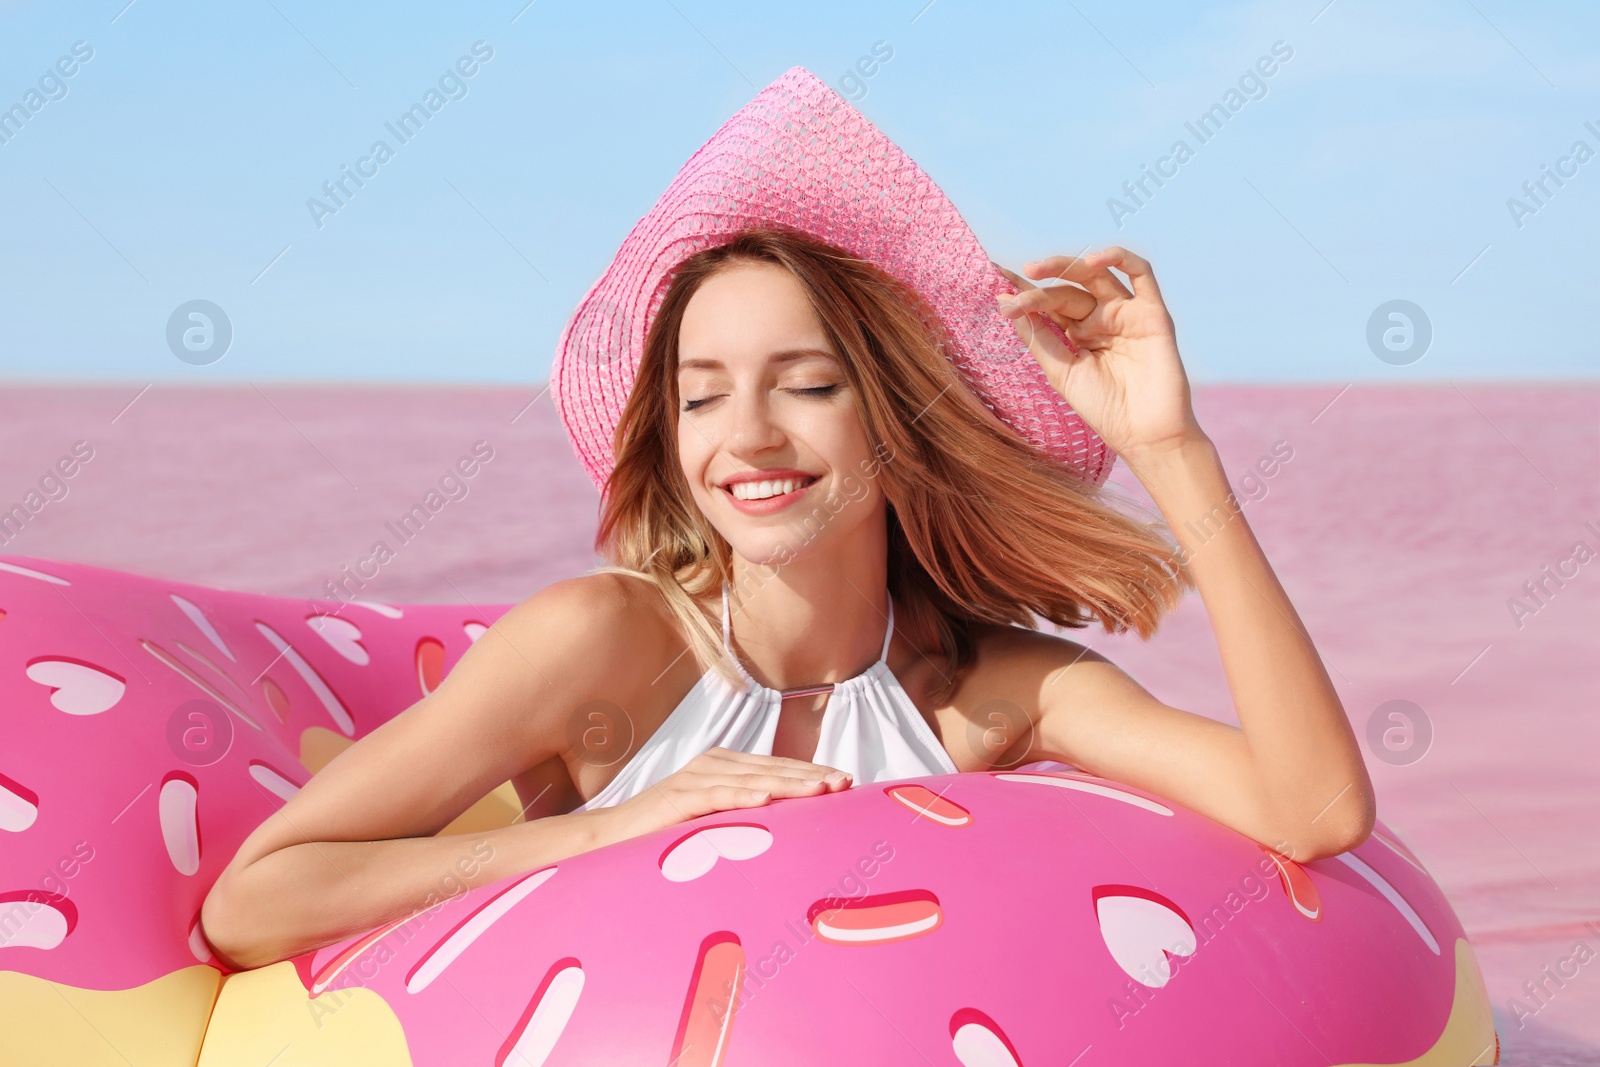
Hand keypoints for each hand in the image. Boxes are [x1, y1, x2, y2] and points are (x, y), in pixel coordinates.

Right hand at [595, 747, 851, 844]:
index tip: (846, 782)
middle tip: (846, 783)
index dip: (812, 773)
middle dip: (811, 776)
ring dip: (790, 783)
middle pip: (773, 768)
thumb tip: (788, 830)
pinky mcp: (680, 796)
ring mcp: (696, 777)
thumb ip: (745, 816)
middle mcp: (714, 764)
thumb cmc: (667, 834)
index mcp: (726, 767)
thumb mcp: (714, 821)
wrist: (613, 839)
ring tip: (822, 789)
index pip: (778, 768)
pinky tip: (768, 798)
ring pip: (753, 778)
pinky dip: (744, 794)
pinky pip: (718, 794)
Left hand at [993, 247, 1203, 462]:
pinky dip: (1118, 258)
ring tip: (1034, 271)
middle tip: (1012, 291)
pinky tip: (1091, 261)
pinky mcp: (1152, 312)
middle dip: (1037, 291)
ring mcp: (1126, 313)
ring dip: (1066, 266)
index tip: (995, 278)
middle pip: (1066, 292)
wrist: (1144, 434)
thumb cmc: (1104, 408)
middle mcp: (1100, 319)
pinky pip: (1141, 273)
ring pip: (1096, 276)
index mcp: (1076, 334)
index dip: (1024, 292)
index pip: (1047, 305)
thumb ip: (1037, 337)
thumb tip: (1005, 302)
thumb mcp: (1060, 372)